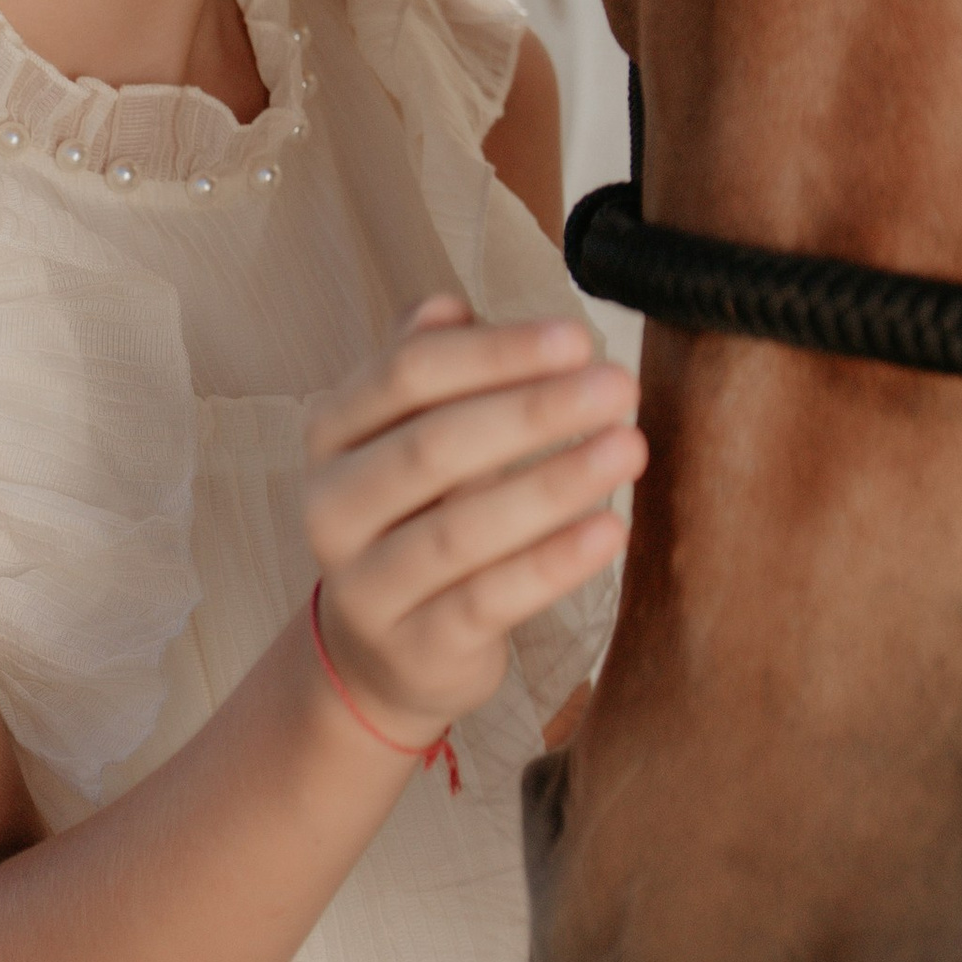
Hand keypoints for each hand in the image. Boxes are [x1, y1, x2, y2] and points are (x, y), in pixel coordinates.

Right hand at [302, 296, 644, 749]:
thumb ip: (435, 370)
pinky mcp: (414, 649)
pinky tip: (609, 531)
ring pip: (459, 530)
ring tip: (628, 448)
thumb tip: (448, 307)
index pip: (406, 374)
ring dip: (552, 483)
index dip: (495, 352)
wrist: (382, 655)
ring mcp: (366, 586)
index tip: (578, 338)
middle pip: (432, 446)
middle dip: (533, 411)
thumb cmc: (418, 516)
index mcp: (333, 434)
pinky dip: (551, 564)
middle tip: (618, 386)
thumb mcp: (413, 436)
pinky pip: (487, 601)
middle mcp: (332, 507)